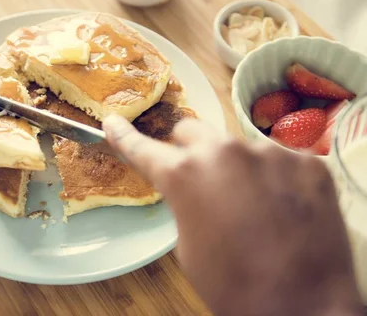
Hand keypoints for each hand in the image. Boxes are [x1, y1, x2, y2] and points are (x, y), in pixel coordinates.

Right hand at [103, 115, 361, 315]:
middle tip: (201, 181)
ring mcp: (270, 153)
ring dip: (237, 166)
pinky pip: (280, 160)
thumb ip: (185, 203)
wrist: (304, 306)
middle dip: (190, 151)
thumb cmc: (233, 285)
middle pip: (192, 131)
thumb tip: (197, 189)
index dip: (125, 136)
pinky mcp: (307, 163)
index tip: (112, 122)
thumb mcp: (189, 246)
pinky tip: (284, 208)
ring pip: (239, 146)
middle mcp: (224, 152)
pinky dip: (276, 178)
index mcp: (184, 175)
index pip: (143, 148)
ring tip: (254, 206)